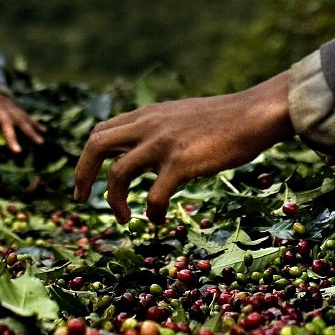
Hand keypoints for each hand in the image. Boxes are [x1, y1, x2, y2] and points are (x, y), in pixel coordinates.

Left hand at [0, 89, 45, 157]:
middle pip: (6, 124)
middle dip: (12, 138)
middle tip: (17, 151)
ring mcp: (8, 107)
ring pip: (21, 120)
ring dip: (31, 131)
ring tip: (40, 142)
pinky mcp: (15, 107)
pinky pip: (26, 116)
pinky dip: (36, 123)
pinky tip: (45, 132)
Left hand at [72, 72, 293, 223]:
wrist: (252, 115)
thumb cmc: (224, 120)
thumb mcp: (180, 115)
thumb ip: (158, 128)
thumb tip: (145, 148)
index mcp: (147, 115)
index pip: (101, 131)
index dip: (88, 157)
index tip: (88, 179)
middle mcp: (148, 125)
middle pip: (95, 145)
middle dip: (82, 174)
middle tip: (81, 198)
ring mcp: (162, 144)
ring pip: (117, 174)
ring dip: (113, 201)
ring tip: (123, 218)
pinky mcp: (180, 163)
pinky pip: (154, 197)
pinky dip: (152, 213)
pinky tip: (159, 220)